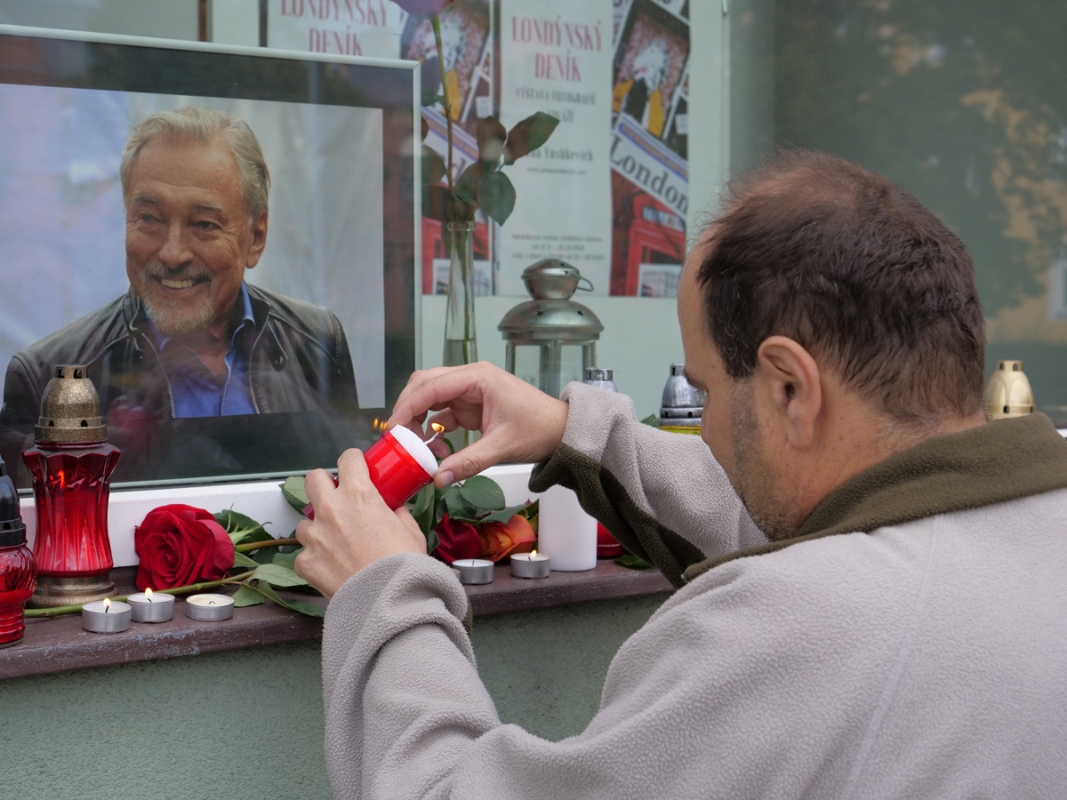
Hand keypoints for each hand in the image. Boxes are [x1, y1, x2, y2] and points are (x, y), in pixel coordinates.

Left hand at [294, 449, 426, 598]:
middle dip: (323, 483)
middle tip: (334, 496)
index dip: (353, 462)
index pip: (347, 460)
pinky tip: (330, 567)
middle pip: (313, 478)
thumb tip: (395, 511)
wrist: (388, 603)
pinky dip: (314, 559)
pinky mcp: (305, 561)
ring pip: (305, 521)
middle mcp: (331, 510)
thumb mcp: (411, 533)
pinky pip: (304, 554)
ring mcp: (315, 536)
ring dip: (317, 527)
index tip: (355, 467)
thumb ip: (400, 515)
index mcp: (360, 495)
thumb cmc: (404, 568)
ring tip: (334, 542)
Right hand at [389, 362, 568, 486]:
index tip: (393, 428)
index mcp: (478, 378)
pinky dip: (434, 430)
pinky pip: (442, 413)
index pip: (431, 386)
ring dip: (420, 422)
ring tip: (420, 449)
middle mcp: (471, 378)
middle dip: (408, 411)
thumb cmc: (540, 428)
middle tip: (399, 438)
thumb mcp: (502, 447)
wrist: (562, 430)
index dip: (408, 406)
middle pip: (425, 385)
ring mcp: (470, 391)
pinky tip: (437, 450)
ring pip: (431, 399)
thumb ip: (468, 462)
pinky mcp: (471, 405)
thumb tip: (439, 478)